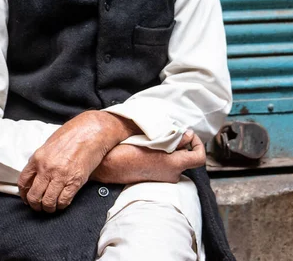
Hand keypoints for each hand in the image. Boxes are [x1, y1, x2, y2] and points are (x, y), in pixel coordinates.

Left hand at [17, 110, 137, 212]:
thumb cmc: (71, 135)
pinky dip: (61, 206)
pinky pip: (63, 201)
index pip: (23, 182)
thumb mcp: (49, 145)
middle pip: (34, 196)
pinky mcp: (75, 181)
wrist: (90, 132)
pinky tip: (62, 203)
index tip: (27, 198)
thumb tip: (35, 175)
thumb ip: (41, 160)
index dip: (24, 194)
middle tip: (39, 206)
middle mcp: (47, 168)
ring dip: (48, 208)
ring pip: (47, 202)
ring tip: (51, 207)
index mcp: (38, 158)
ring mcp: (60, 176)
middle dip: (35, 205)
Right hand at [91, 130, 205, 183]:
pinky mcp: (156, 178)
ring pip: (176, 160)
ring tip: (158, 137)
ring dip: (172, 148)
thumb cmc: (129, 152)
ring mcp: (164, 178)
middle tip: (170, 132)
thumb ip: (175, 139)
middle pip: (187, 157)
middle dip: (182, 143)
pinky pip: (167, 165)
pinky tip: (151, 146)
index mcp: (173, 164)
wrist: (111, 166)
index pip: (199, 157)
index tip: (188, 133)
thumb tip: (188, 134)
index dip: (198, 143)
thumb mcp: (153, 140)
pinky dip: (164, 154)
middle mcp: (172, 174)